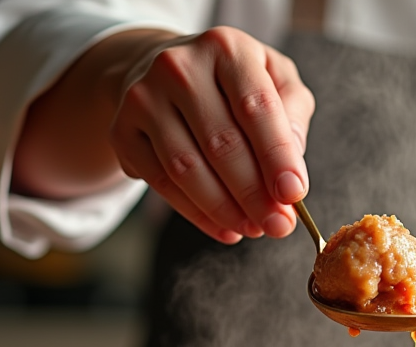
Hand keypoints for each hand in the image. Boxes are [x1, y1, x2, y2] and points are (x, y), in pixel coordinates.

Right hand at [110, 27, 313, 243]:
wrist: (167, 72)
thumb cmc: (233, 83)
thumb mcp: (274, 80)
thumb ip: (292, 116)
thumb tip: (291, 171)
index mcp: (225, 49)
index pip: (256, 107)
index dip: (277, 156)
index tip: (294, 195)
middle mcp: (179, 67)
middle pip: (221, 144)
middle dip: (255, 194)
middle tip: (278, 226)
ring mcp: (144, 98)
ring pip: (187, 169)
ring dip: (225, 209)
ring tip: (253, 228)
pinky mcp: (122, 130)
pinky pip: (162, 183)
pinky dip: (196, 214)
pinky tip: (224, 228)